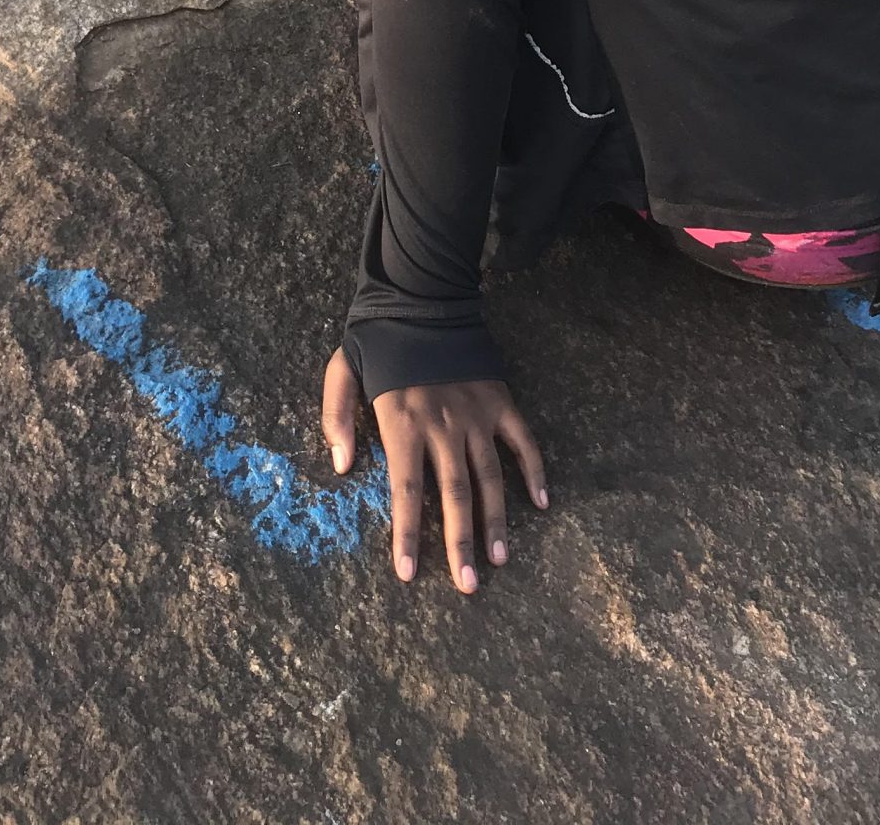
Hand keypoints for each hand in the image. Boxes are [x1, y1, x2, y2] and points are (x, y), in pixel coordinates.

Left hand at [321, 347, 547, 593]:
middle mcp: (443, 426)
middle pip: (454, 494)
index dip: (407, 535)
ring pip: (490, 477)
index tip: (409, 575)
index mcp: (402, 423)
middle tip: (468, 585)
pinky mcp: (500, 400)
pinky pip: (522, 441)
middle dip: (460, 543)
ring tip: (500, 559)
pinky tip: (543, 503)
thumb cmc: (379, 339)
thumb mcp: (342, 371)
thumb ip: (336, 417)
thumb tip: (344, 466)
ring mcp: (476, 414)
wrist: (423, 295)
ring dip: (496, 521)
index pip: (405, 491)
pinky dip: (535, 471)